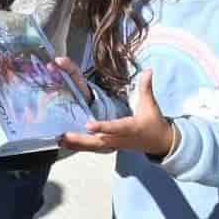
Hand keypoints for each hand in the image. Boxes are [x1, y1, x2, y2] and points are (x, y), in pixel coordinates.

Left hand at [61, 71, 176, 156]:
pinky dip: (79, 146)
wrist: (159, 143)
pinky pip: (92, 148)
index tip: (89, 125)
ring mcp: (114, 145)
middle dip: (81, 140)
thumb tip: (148, 70)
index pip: (116, 127)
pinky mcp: (109, 147)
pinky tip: (64, 143)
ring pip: (93, 147)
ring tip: (59, 139)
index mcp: (131, 128)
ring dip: (76, 144)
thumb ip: (146, 88)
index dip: (103, 127)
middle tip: (64, 136)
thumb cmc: (154, 123)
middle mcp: (120, 139)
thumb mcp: (151, 105)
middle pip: (99, 142)